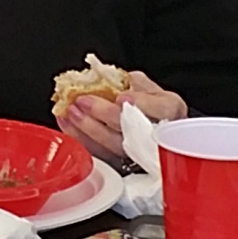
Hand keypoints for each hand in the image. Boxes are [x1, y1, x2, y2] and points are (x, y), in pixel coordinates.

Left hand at [60, 72, 184, 162]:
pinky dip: (80, 138)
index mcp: (170, 110)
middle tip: (84, 101)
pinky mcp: (120, 161)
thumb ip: (131, 81)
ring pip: (113, 145)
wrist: (152, 126)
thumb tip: (106, 77)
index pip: (159, 108)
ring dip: (87, 128)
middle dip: (105, 114)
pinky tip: (67, 124)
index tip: (122, 98)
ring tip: (71, 112)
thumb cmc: (150, 105)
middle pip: (133, 129)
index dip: (141, 103)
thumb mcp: (148, 85)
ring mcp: (138, 152)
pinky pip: (99, 153)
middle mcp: (156, 133)